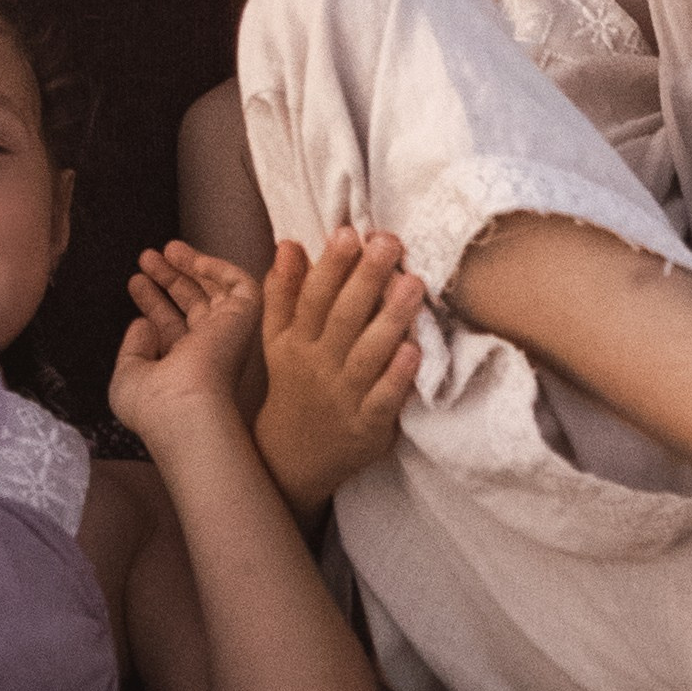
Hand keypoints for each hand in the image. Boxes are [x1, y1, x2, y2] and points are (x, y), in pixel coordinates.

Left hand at [110, 242, 263, 448]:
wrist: (184, 411)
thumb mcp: (128, 377)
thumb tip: (143, 323)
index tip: (135, 282)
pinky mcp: (244, 318)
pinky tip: (190, 258)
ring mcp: (228, 335)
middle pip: (192, 305)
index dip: (154, 302)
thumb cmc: (154, 405)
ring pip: (215, 292)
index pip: (172, 327)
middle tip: (146, 258)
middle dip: (169, 279)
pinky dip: (218, 267)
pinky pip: (240, 284)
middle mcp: (209, 351)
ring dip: (190, 265)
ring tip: (163, 249)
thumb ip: (132, 349)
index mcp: (184, 368)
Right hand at [251, 229, 422, 514]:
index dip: (331, 265)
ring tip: (413, 283)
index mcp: (297, 341)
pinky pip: (385, 400)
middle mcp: (319, 365)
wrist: (294, 457)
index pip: (313, 297)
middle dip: (366, 278)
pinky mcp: (369, 425)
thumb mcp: (277, 339)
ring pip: (368, 354)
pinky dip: (398, 377)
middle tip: (389, 242)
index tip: (349, 233)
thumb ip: (284, 292)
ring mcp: (344, 396)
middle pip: (343, 317)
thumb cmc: (294, 383)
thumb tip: (290, 244)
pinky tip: (414, 350)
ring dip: (391, 319)